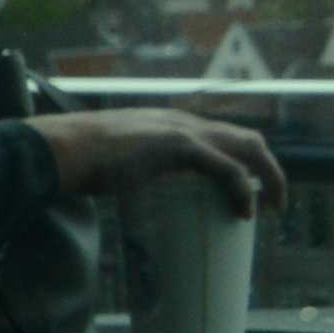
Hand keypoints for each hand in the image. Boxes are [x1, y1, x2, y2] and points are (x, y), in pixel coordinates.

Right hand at [33, 106, 284, 211]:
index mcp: (169, 123)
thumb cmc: (76, 161)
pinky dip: (243, 190)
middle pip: (246, 139)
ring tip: (274, 206)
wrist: (58, 149)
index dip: (245, 160)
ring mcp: (182, 132)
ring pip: (247, 148)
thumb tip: (138, 200)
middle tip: (275, 201)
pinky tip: (245, 211)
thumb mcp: (117, 161)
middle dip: (270, 169)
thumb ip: (135, 172)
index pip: (223, 136)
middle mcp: (183, 122)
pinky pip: (228, 169)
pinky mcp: (179, 147)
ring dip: (270, 177)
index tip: (252, 189)